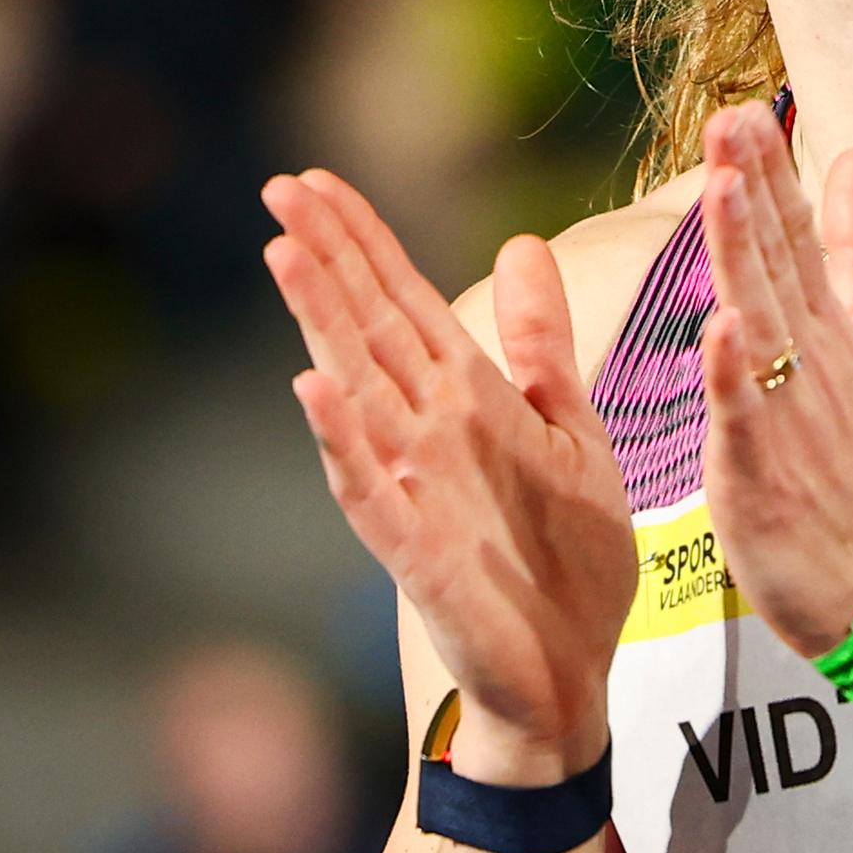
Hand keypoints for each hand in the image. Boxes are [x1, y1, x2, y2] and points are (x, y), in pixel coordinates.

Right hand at [260, 168, 636, 759]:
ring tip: (285, 255)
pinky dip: (340, 442)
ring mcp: (415, 491)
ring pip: (357, 392)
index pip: (405, 303)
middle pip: (369, 330)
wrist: (570, 674)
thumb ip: (542, 346)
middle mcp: (429, 435)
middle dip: (328, 259)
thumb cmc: (567, 561)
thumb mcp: (573, 432)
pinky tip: (310, 391)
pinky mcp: (417, 554)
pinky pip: (369, 491)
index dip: (364, 241)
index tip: (318, 178)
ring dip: (321, 325)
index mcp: (467, 401)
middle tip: (280, 187)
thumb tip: (523, 244)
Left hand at [699, 103, 852, 655]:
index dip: (777, 173)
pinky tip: (722, 324)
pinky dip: (736, 368)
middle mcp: (816, 362)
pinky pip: (747, 411)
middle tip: (732, 116)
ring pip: (763, 316)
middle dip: (757, 186)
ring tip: (725, 185)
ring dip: (745, 250)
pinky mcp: (767, 467)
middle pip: (781, 261)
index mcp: (835, 336)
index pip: (803, 238)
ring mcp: (794, 411)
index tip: (751, 107)